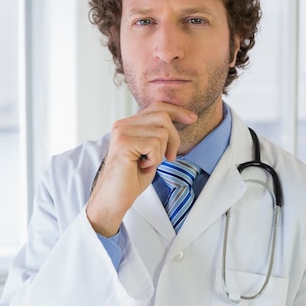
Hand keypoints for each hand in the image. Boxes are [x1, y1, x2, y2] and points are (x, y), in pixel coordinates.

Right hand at [86, 103, 196, 235]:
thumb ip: (157, 135)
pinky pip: (154, 145)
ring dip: (161, 152)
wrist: (114, 198)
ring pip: (162, 132)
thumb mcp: (149, 152)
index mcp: (128, 124)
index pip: (157, 108)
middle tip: (169, 157)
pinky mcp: (124, 143)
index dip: (177, 111)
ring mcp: (122, 132)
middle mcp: (123, 124)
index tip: (192, 118)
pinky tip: (142, 166)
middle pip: (163, 117)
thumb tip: (177, 122)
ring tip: (147, 163)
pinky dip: (154, 159)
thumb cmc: (130, 179)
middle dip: (174, 138)